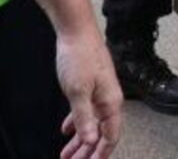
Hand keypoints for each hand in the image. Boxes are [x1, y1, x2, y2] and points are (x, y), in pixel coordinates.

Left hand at [55, 26, 121, 158]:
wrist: (76, 30)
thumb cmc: (79, 57)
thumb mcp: (78, 91)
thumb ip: (84, 118)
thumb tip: (89, 141)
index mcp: (110, 103)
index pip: (110, 136)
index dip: (100, 153)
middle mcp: (108, 100)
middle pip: (100, 133)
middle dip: (87, 151)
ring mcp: (99, 93)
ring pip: (91, 123)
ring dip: (80, 140)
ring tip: (66, 154)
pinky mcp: (89, 86)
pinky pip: (85, 111)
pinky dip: (76, 123)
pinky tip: (66, 131)